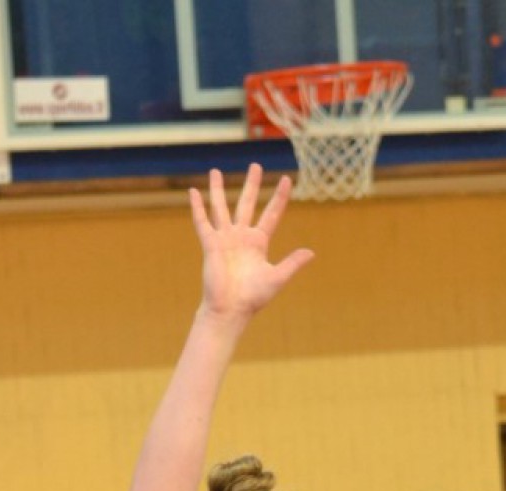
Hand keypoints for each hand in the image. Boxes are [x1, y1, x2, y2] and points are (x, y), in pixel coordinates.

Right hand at [188, 165, 314, 324]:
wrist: (230, 310)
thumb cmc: (253, 298)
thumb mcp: (277, 278)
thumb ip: (292, 264)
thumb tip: (312, 253)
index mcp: (258, 243)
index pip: (271, 214)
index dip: (279, 197)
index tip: (286, 179)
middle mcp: (241, 237)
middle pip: (247, 203)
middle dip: (251, 184)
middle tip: (255, 165)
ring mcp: (225, 239)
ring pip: (221, 208)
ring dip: (218, 190)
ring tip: (215, 171)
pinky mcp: (210, 244)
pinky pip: (203, 222)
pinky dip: (197, 207)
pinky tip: (193, 192)